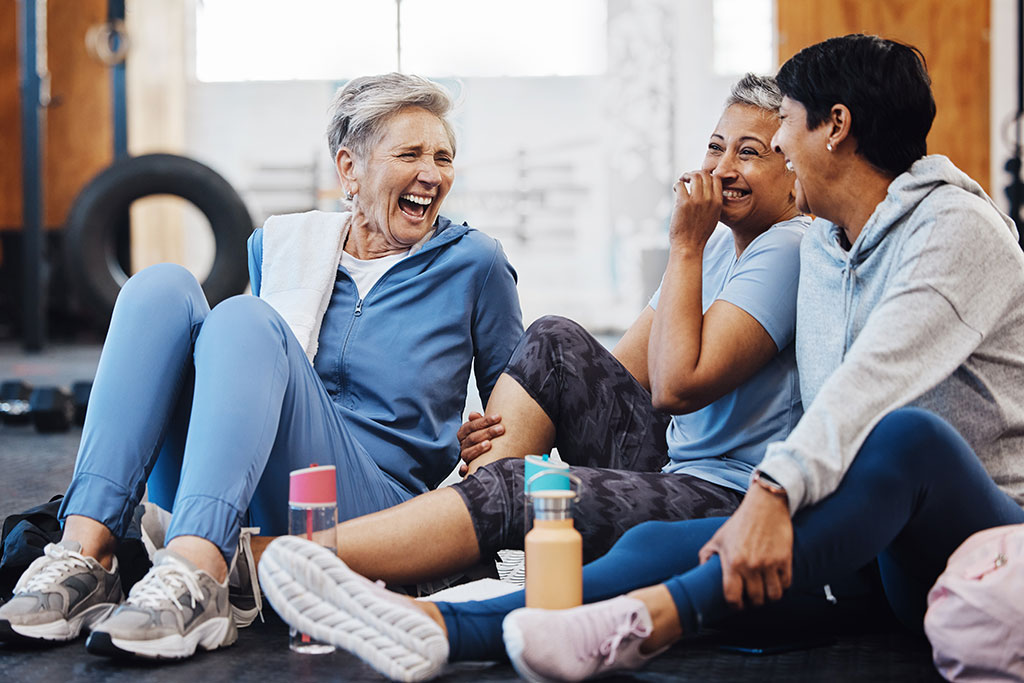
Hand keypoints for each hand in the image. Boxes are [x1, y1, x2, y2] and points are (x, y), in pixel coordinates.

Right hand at [457, 412, 503, 475]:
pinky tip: (467, 468)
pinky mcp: (467, 469)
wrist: (489, 452)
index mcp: (464, 433)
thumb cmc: (487, 436)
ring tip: (489, 444)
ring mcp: (465, 456)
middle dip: (487, 432)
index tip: (498, 417)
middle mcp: (464, 444)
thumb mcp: (485, 427)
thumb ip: (480, 421)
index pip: (471, 425)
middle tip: (501, 428)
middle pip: (472, 438)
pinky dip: (463, 470)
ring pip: (468, 453)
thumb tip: (473, 414)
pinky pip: (462, 471)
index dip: (484, 421)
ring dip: (478, 448)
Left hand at [669, 170, 721, 249]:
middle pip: (704, 175)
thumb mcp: (713, 216)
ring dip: (686, 175)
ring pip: (694, 176)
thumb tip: (706, 190)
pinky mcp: (683, 203)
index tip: (700, 178)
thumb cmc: (699, 233)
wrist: (689, 246)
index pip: (716, 178)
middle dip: (695, 173)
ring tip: (682, 180)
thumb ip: (712, 202)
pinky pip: (680, 185)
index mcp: (717, 202)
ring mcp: (696, 201)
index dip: (707, 175)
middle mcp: (708, 200)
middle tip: (688, 178)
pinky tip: (675, 189)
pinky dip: (677, 184)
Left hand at [698, 485, 792, 609]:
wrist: (765, 506)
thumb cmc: (740, 523)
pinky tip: (775, 581)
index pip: (733, 597)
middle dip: (753, 602)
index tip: (736, 605)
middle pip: (755, 599)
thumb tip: (700, 571)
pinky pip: (786, 584)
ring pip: (773, 596)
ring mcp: (769, 563)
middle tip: (752, 598)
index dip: (734, 606)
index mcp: (732, 562)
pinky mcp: (785, 559)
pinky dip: (782, 586)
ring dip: (769, 597)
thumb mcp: (718, 538)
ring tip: (765, 592)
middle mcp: (751, 565)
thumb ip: (707, 556)